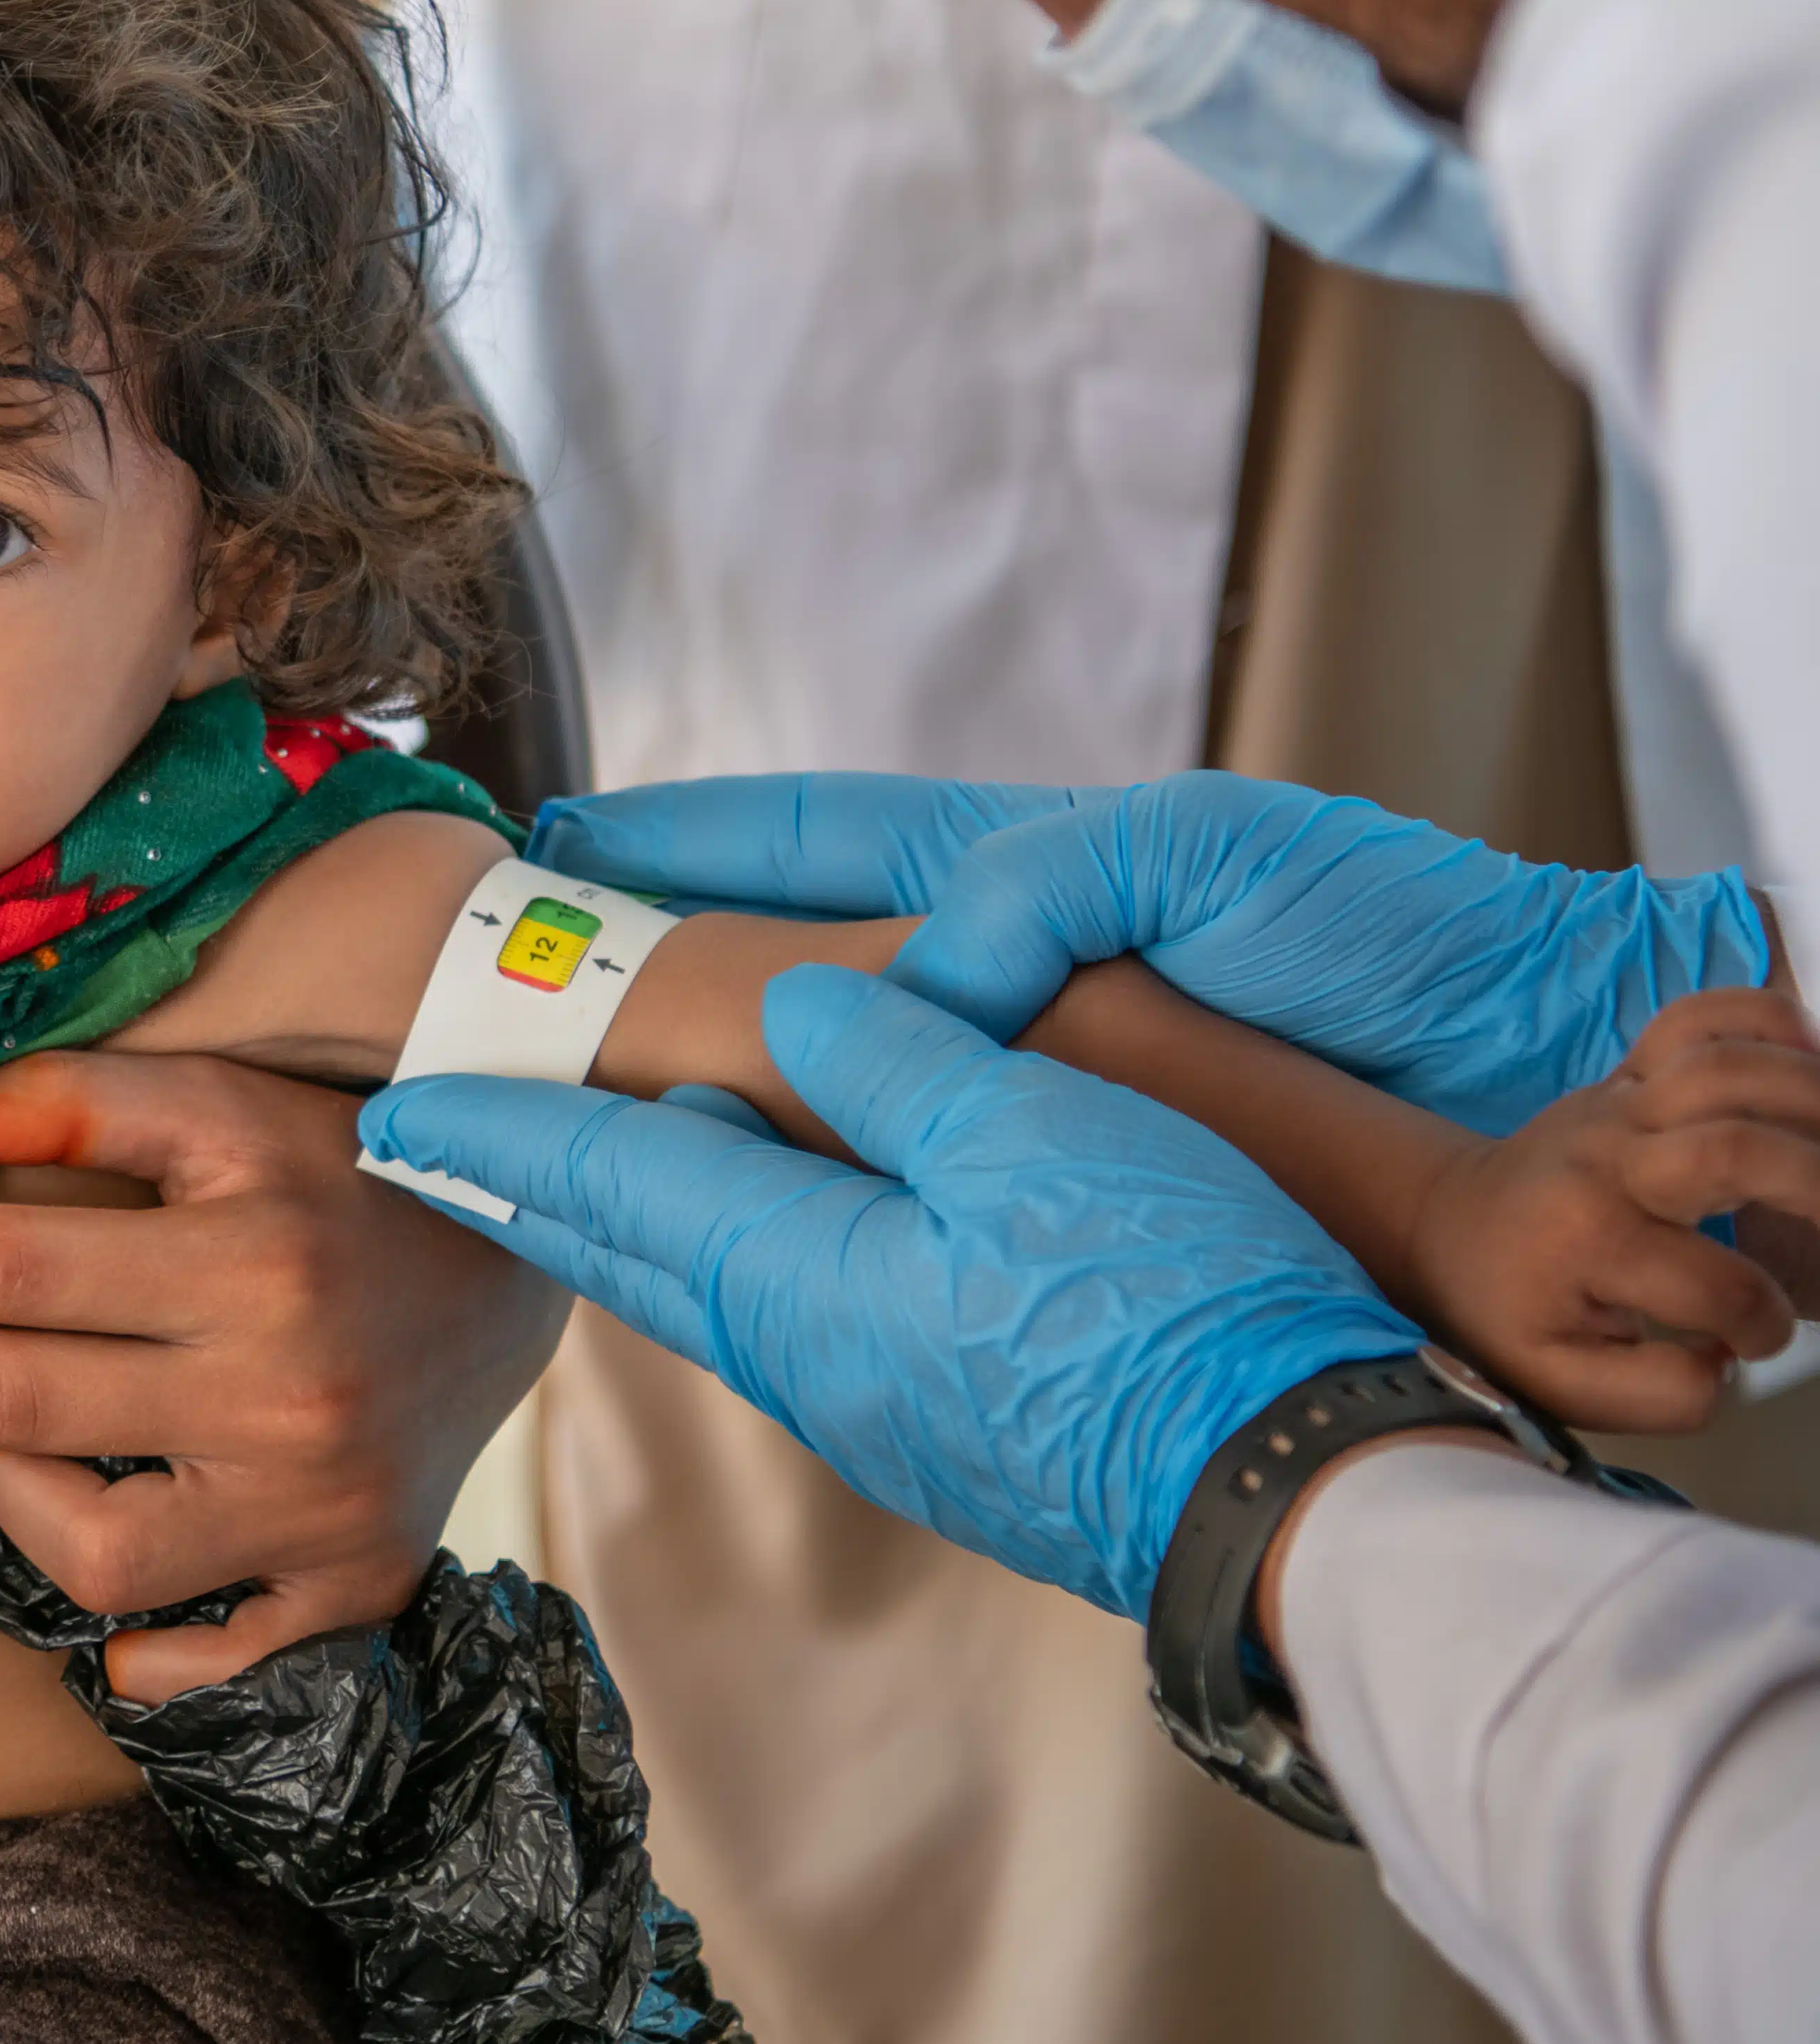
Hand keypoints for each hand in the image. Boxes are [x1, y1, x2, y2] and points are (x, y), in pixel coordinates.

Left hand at [0, 1050, 568, 1701]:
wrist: (523, 1259)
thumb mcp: (220, 1105)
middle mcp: (287, 1401)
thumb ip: (72, 1101)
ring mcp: (323, 1513)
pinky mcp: (355, 1584)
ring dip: (9, 1494)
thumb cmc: (342, 1171)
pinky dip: (137, 1649)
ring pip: (98, 1560)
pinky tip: (94, 1566)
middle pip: (22, 1408)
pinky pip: (210, 1661)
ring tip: (0, 1437)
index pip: (11, 1272)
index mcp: (254, 1261)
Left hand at [360, 966, 1422, 1618]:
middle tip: (419, 1138)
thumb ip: (895, 1067)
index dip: (493, 1127)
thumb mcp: (1038, 1136)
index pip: (601, 1180)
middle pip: (620, 1246)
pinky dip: (714, 1259)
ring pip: (694, 1289)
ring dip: (611, 1221)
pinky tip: (735, 1232)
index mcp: (801, 1273)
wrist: (1288, 1509)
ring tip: (553, 1165)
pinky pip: (776, 1323)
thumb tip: (784, 1008)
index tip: (389, 1103)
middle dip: (514, 1182)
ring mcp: (866, 1407)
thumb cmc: (1177, 1310)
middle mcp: (802, 1353)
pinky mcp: (932, 1433)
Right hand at [535, 769, 1775, 1134]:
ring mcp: (1017, 1092)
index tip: (560, 842)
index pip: (809, 838)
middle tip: (506, 980)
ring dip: (686, 1095)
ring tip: (560, 1095)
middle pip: (776, 970)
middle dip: (639, 969)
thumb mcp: (1200, 851)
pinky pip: (885, 1184)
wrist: (1537, 1084)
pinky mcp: (1057, 1189)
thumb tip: (898, 992)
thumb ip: (1031, 890)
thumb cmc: (1389, 936)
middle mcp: (995, 984)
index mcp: (1018, 874)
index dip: (682, 838)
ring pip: (810, 1090)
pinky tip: (710, 1206)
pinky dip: (790, 1190)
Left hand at [1405, 989, 1819, 1430]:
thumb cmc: (1508, 1307)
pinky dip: (1760, 1019)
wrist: (1447, 1225)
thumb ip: (1657, 1393)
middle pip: (1736, 1149)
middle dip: (1819, 1189)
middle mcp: (1609, 1158)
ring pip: (1725, 1068)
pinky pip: (1694, 1018)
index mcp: (1591, 1240)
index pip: (1721, 1287)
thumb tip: (1728, 1362)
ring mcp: (1617, 1104)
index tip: (1754, 1336)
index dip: (1762, 1324)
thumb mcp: (1560, 1382)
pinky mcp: (1625, 1074)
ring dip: (1808, 1096)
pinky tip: (1809, 1052)